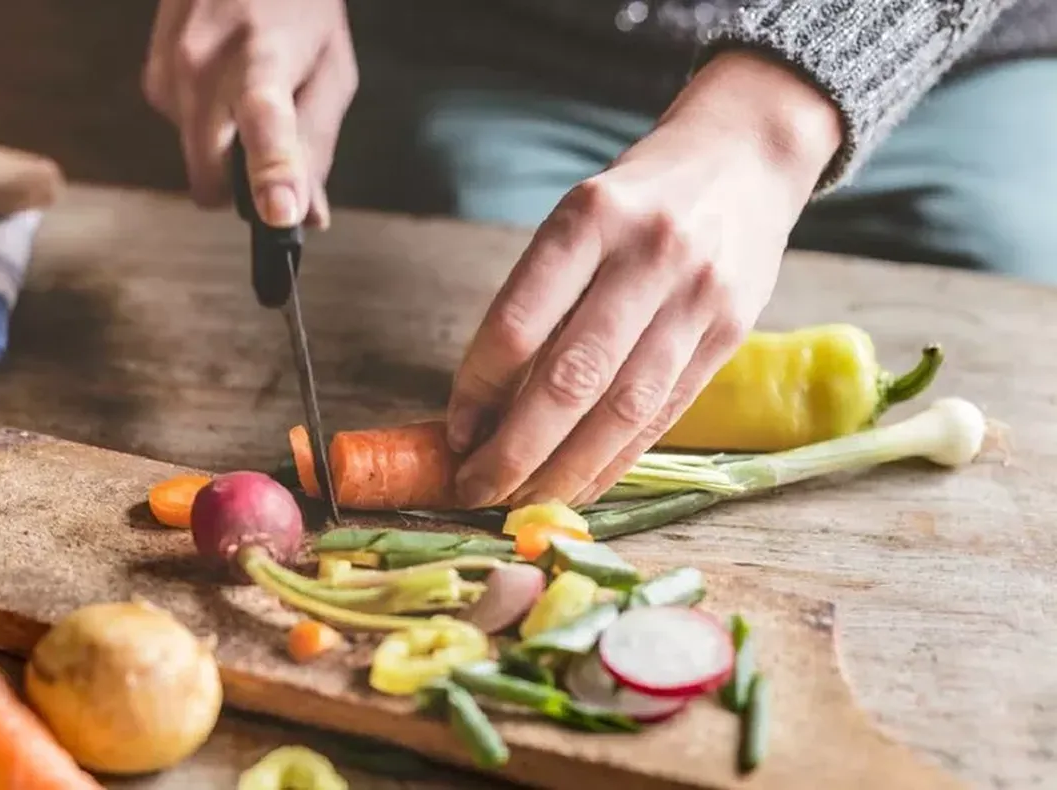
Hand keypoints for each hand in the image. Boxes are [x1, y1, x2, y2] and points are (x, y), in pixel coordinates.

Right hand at [142, 0, 357, 228]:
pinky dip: (207, 124)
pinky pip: (182, 133)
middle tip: (273, 161)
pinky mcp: (152, 77)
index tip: (279, 213)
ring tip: (249, 93)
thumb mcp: (331, 70)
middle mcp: (204, 64)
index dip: (271, 171)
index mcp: (263, 58)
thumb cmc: (299, 7)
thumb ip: (318, 144)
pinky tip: (224, 82)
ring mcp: (170, 70)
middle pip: (210, 176)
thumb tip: (307, 216)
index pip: (264, 121)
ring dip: (224, 148)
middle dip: (238, 187)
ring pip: (195, 159)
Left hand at [445, 51, 843, 508]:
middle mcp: (649, 254)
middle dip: (516, 449)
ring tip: (522, 501)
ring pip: (623, 408)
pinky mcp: (732, 332)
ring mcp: (698, 296)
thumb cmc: (637, 198)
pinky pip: (664, 414)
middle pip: (571, 377)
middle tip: (475, 488)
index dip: (478, 389)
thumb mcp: (578, 218)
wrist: (746, 157)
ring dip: (566, 469)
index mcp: (591, 216)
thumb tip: (482, 407)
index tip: (454, 433)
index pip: (519, 322)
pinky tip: (580, 485)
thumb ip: (540, 300)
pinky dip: (616, 460)